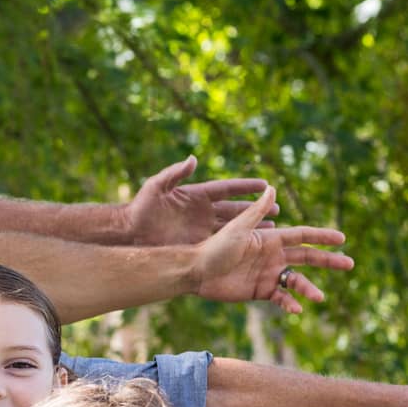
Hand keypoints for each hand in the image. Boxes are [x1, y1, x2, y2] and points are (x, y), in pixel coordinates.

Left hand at [119, 156, 274, 246]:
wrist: (129, 232)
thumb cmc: (140, 207)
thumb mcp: (156, 187)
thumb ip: (173, 173)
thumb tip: (192, 159)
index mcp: (196, 195)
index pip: (227, 189)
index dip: (245, 187)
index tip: (266, 184)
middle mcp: (202, 211)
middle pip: (235, 209)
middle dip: (256, 209)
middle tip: (278, 210)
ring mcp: (200, 228)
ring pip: (232, 227)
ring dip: (251, 227)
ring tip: (273, 228)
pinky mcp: (195, 243)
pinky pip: (220, 242)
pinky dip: (236, 243)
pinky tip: (250, 246)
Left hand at [192, 187, 353, 313]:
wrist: (196, 271)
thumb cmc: (214, 247)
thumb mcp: (238, 228)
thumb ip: (256, 211)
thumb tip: (271, 187)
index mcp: (270, 238)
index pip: (303, 235)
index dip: (322, 236)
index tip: (342, 238)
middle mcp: (272, 255)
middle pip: (307, 257)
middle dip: (328, 260)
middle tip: (349, 264)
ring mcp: (267, 274)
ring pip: (295, 280)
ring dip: (308, 288)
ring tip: (320, 297)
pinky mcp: (259, 291)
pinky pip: (279, 298)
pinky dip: (290, 303)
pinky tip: (297, 309)